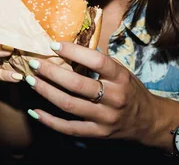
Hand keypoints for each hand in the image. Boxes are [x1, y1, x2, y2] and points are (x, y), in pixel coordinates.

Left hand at [24, 41, 164, 144]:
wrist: (147, 121)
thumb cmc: (129, 89)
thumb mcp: (121, 71)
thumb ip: (98, 62)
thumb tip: (67, 47)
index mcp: (121, 78)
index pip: (97, 61)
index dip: (74, 51)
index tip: (54, 44)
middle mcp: (114, 98)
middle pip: (77, 85)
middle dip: (52, 72)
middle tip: (34, 63)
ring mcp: (105, 118)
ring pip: (69, 105)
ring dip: (46, 92)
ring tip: (30, 80)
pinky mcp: (97, 133)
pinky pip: (69, 128)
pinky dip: (49, 121)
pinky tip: (35, 111)